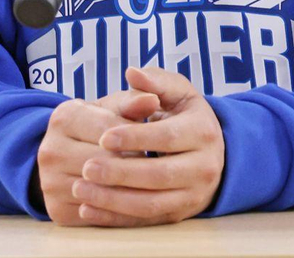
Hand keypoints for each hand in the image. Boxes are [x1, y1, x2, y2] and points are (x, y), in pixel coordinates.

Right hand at [37, 87, 161, 225]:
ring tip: (150, 180)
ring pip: (103, 190)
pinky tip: (137, 199)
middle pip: (107, 161)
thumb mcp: (113, 108)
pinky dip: (121, 210)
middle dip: (137, 163)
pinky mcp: (57, 210)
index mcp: (63, 117)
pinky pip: (98, 215)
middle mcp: (49, 150)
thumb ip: (133, 102)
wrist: (68, 156)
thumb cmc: (98, 125)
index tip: (162, 139)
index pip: (111, 129)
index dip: (140, 136)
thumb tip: (152, 99)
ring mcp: (50, 183)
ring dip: (131, 188)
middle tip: (161, 165)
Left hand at [71, 65, 226, 226]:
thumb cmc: (187, 117)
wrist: (212, 153)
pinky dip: (115, 218)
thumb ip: (155, 81)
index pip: (167, 137)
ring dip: (112, 200)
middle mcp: (203, 167)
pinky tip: (88, 210)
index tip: (103, 136)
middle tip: (86, 166)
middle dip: (120, 173)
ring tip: (81, 189)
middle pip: (158, 175)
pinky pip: (144, 221)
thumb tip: (132, 73)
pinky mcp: (178, 215)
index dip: (135, 137)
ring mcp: (192, 195)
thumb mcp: (179, 93)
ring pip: (150, 203)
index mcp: (202, 132)